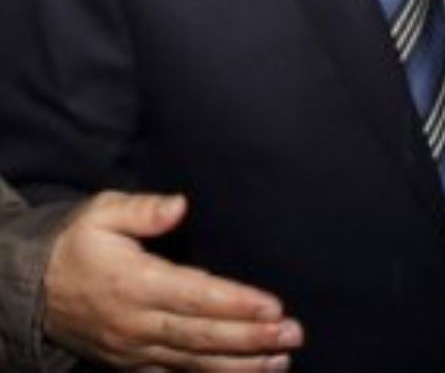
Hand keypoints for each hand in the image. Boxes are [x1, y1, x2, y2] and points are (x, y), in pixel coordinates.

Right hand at [44, 191, 303, 370]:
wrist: (35, 290)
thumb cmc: (78, 243)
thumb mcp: (102, 212)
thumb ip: (143, 209)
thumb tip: (180, 204)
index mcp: (135, 282)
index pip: (195, 296)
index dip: (235, 303)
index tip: (272, 306)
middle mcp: (139, 324)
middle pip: (203, 336)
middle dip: (251, 337)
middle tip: (293, 334)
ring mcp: (137, 351)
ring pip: (196, 363)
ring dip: (242, 364)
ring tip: (282, 360)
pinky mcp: (135, 366)